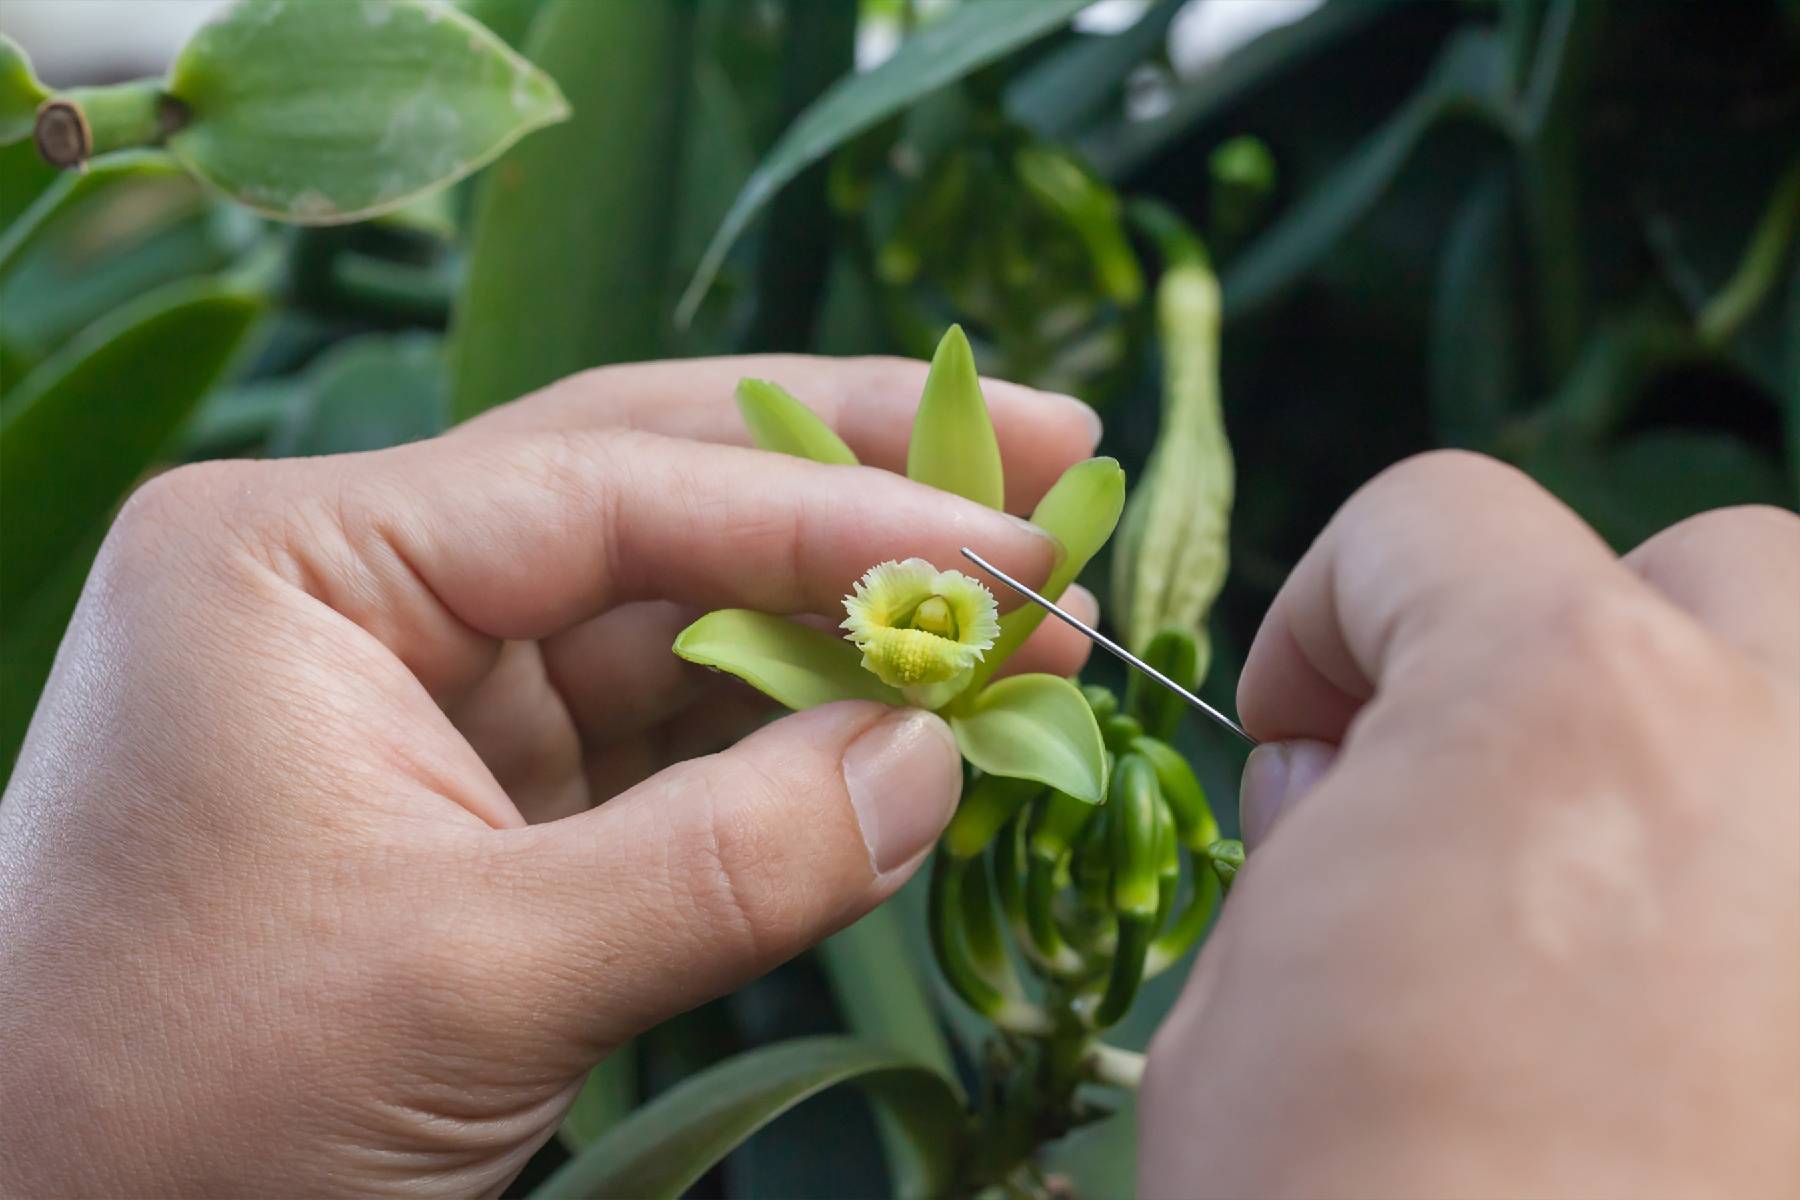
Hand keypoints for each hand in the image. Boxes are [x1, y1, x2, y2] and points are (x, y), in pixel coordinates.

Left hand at [0, 356, 1100, 1196]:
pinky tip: (911, 719)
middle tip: (1051, 445)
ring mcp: (426, 692)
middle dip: (855, 474)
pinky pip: (665, 734)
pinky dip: (792, 733)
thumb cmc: (179, 1114)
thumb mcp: (469, 980)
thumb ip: (730, 859)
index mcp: (303, 558)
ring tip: (1018, 600)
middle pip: (655, 485)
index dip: (833, 514)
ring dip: (846, 615)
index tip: (1008, 545)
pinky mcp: (477, 799)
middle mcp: (366, 588)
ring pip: (677, 611)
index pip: (615, 486)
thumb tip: (942, 757)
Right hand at [1141, 452, 1798, 1197]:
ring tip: (1628, 902)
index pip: (1436, 521)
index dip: (1336, 615)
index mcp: (1554, 700)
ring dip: (1719, 748)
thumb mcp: (1244, 1009)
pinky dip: (1774, 906)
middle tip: (1483, 802)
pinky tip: (1717, 1023)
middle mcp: (1778, 744)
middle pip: (1706, 571)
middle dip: (1574, 651)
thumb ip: (1316, 850)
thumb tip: (1352, 795)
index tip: (1306, 737)